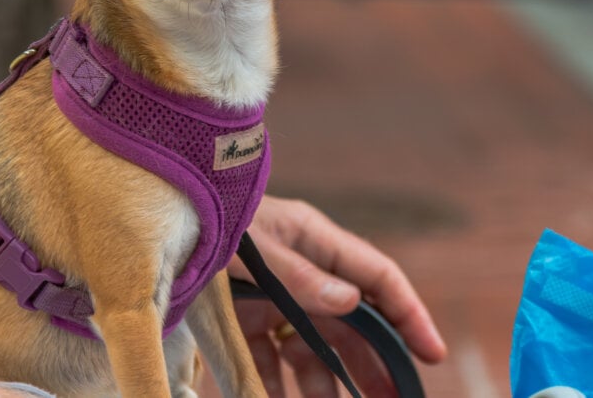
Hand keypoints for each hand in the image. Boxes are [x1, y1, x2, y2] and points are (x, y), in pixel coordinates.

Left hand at [228, 196, 445, 396]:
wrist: (161, 212)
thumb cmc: (209, 216)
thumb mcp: (253, 246)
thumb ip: (299, 275)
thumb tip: (352, 302)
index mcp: (316, 241)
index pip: (378, 277)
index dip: (409, 314)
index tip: (432, 354)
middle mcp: (304, 270)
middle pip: (352, 323)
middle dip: (374, 366)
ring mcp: (276, 294)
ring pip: (314, 348)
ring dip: (327, 387)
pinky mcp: (247, 314)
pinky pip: (270, 358)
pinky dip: (277, 388)